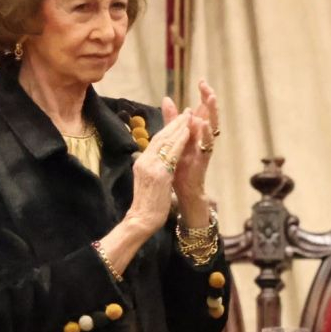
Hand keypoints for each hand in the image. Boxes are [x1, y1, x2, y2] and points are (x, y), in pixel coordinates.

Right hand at [126, 110, 191, 232]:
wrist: (140, 219)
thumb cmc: (146, 204)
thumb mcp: (147, 181)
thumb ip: (151, 168)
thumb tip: (157, 160)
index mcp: (141, 162)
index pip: (155, 141)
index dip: (168, 129)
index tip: (178, 119)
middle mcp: (144, 161)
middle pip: (160, 137)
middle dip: (174, 123)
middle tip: (186, 112)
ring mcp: (151, 167)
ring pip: (166, 142)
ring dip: (178, 128)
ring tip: (189, 116)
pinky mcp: (160, 174)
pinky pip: (172, 154)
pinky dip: (180, 141)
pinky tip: (188, 133)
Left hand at [162, 80, 219, 200]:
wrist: (182, 188)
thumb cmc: (179, 165)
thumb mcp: (174, 138)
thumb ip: (172, 120)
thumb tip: (167, 98)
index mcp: (195, 131)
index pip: (202, 109)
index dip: (203, 95)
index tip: (201, 80)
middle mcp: (202, 136)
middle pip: (210, 114)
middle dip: (209, 99)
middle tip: (206, 85)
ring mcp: (204, 146)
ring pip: (212, 125)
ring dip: (212, 111)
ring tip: (210, 97)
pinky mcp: (204, 157)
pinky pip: (207, 143)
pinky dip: (206, 132)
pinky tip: (203, 123)